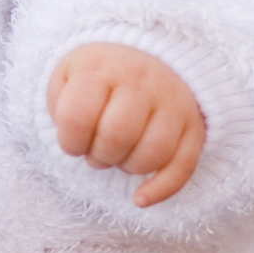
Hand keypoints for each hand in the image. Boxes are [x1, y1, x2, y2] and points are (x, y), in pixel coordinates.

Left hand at [46, 43, 204, 207]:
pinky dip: (161, 189)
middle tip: (96, 151)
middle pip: (117, 136)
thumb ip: (60, 107)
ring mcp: (172, 102)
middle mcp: (140, 82)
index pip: (78, 116)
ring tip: (118, 156)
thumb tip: (77, 143)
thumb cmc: (97, 76)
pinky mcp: (193, 125)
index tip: (72, 141)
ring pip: (152, 154)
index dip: (69, 141)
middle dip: (99, 156)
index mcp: (100, 69)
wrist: (145, 54)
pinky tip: (140, 198)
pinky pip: (183, 166)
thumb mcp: (66, 77)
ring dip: (127, 168)